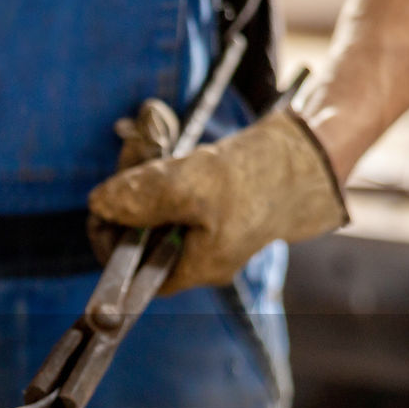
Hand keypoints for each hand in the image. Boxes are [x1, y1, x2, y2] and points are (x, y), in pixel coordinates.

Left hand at [88, 108, 348, 294]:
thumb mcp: (192, 186)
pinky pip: (172, 188)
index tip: (104, 207)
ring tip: (148, 135)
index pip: (136, 274)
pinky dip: (162, 164)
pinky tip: (161, 133)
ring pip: (154, 207)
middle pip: (141, 235)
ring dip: (143, 171)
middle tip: (130, 157)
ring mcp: (205, 228)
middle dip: (128, 196)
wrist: (309, 153)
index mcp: (197, 267)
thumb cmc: (259, 177)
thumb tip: (99, 204)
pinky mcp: (211, 202)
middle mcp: (199, 255)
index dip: (112, 244)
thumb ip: (142, 198)